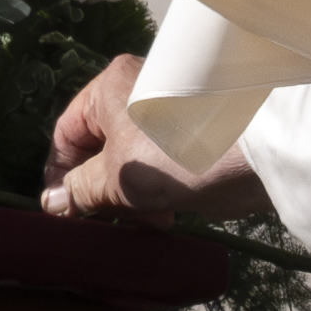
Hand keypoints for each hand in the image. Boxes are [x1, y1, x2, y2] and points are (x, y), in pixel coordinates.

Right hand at [43, 54, 271, 225]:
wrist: (258, 154)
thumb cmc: (178, 154)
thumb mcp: (120, 176)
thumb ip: (82, 190)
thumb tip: (52, 204)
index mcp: (109, 88)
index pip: (66, 133)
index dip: (61, 176)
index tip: (62, 213)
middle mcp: (133, 96)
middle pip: (98, 150)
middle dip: (102, 191)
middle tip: (111, 221)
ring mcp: (163, 119)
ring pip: (128, 164)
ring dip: (130, 199)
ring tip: (149, 220)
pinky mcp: (189, 142)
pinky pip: (156, 170)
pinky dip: (155, 195)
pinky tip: (167, 215)